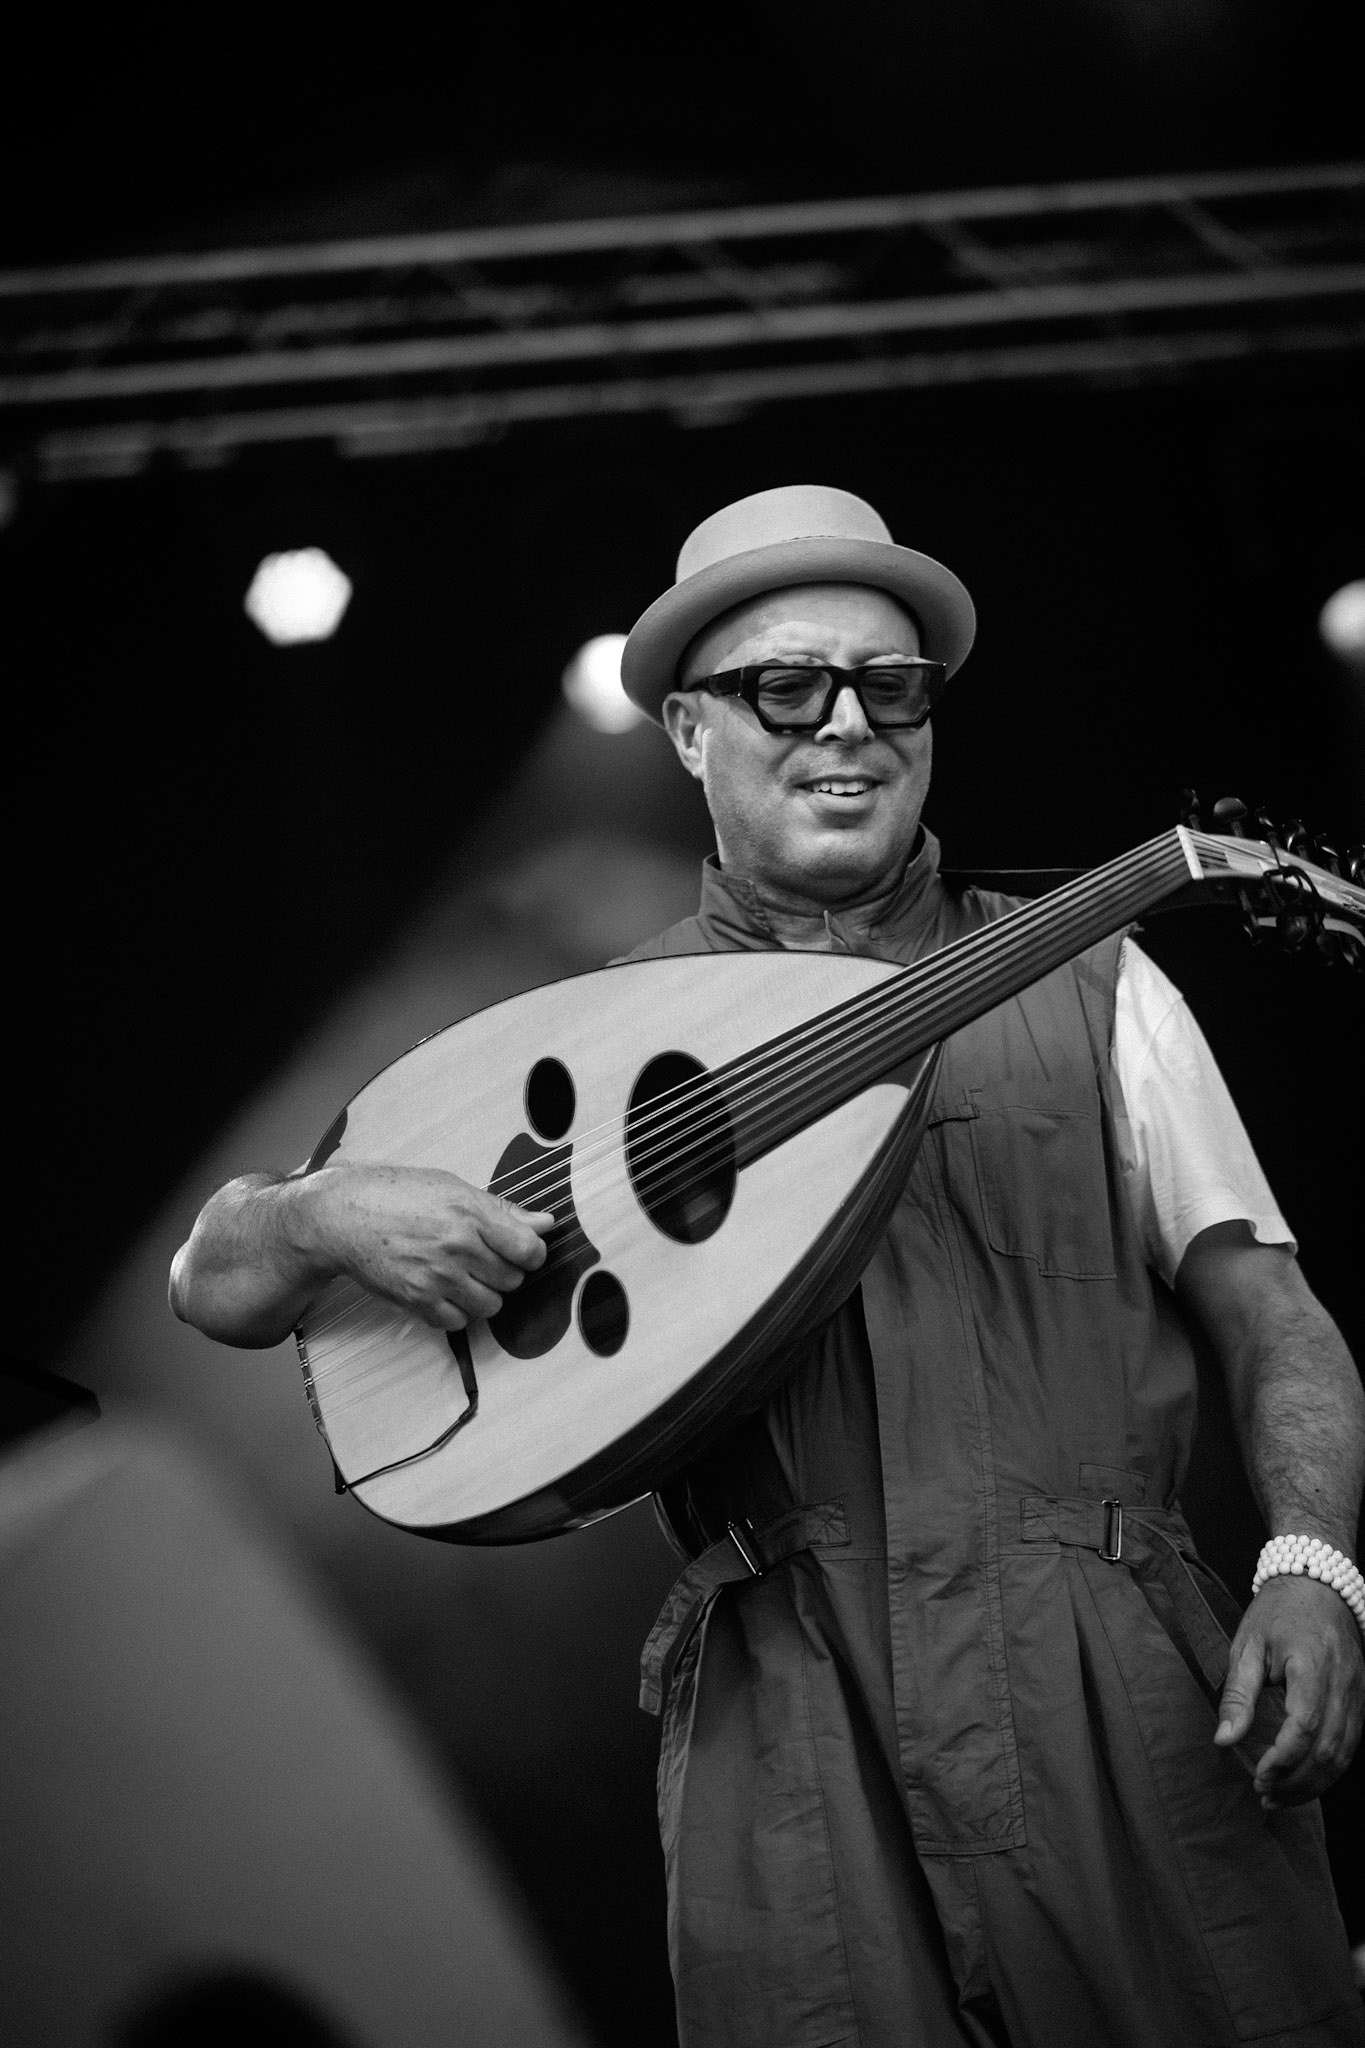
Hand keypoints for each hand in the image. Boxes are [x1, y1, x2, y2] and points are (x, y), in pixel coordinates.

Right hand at [306, 1162, 553, 1331]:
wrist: (343, 1216)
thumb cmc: (397, 1195)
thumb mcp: (453, 1188)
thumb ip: (503, 1211)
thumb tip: (545, 1224)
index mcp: (471, 1213)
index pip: (529, 1250)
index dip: (531, 1254)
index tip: (520, 1252)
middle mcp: (458, 1246)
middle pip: (512, 1280)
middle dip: (503, 1272)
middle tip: (480, 1258)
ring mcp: (437, 1277)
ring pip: (490, 1306)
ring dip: (483, 1295)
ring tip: (462, 1275)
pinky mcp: (417, 1300)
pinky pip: (458, 1322)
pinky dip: (456, 1311)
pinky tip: (443, 1290)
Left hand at [1214, 1573, 1364, 1806]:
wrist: (1318, 1584)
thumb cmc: (1277, 1612)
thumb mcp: (1247, 1645)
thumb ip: (1238, 1695)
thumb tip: (1224, 1740)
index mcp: (1312, 1665)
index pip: (1305, 1726)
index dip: (1283, 1760)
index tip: (1258, 1776)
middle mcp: (1343, 1684)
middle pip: (1328, 1750)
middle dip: (1296, 1781)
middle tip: (1264, 1794)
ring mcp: (1357, 1694)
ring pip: (1344, 1755)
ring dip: (1313, 1784)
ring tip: (1280, 1796)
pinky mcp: (1361, 1701)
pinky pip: (1351, 1745)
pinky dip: (1329, 1770)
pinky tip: (1305, 1781)